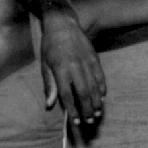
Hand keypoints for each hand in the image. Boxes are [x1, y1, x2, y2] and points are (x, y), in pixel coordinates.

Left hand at [39, 12, 106, 128]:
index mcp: (60, 69)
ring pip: (94, 86)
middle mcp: (74, 66)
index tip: (75, 122)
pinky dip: (102, 88)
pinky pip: (100, 76)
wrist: (62, 24)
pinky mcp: (94, 58)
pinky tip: (102, 97)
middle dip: (87, 109)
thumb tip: (50, 105)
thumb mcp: (44, 65)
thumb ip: (49, 85)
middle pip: (83, 93)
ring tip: (97, 113)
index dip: (72, 110)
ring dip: (96, 102)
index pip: (66, 94)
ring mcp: (86, 62)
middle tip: (89, 121)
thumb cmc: (50, 46)